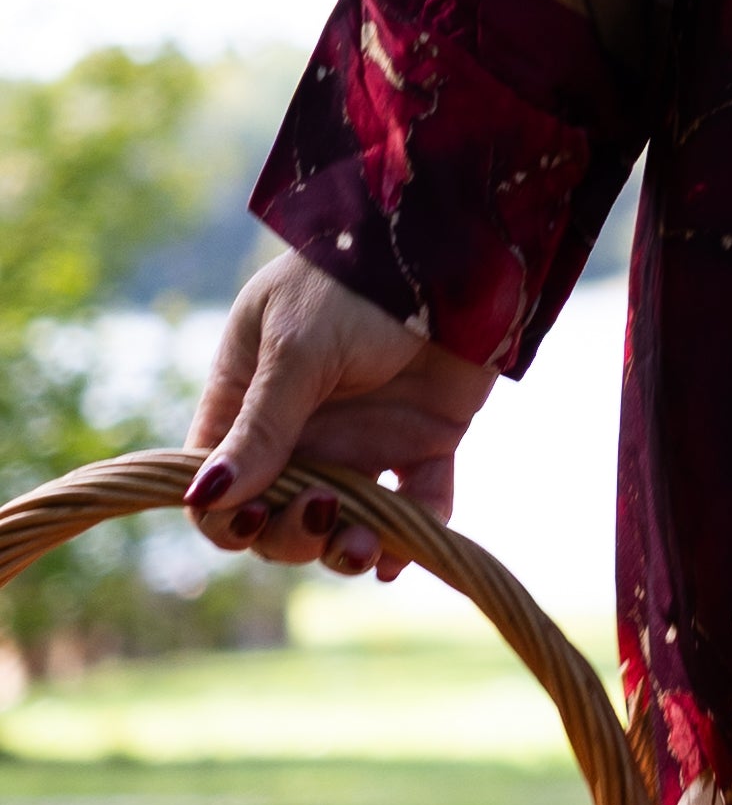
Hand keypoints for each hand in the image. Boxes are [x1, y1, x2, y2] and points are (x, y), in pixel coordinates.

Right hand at [186, 253, 497, 576]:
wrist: (452, 249)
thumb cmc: (354, 282)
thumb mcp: (297, 349)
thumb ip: (261, 427)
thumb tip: (206, 498)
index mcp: (248, 400)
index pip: (217, 483)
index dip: (226, 516)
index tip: (253, 517)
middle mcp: (302, 429)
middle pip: (277, 518)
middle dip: (293, 536)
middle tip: (324, 510)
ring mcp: (363, 439)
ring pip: (345, 524)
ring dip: (348, 548)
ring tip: (367, 547)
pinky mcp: (425, 442)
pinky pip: (415, 508)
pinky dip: (412, 538)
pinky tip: (405, 555)